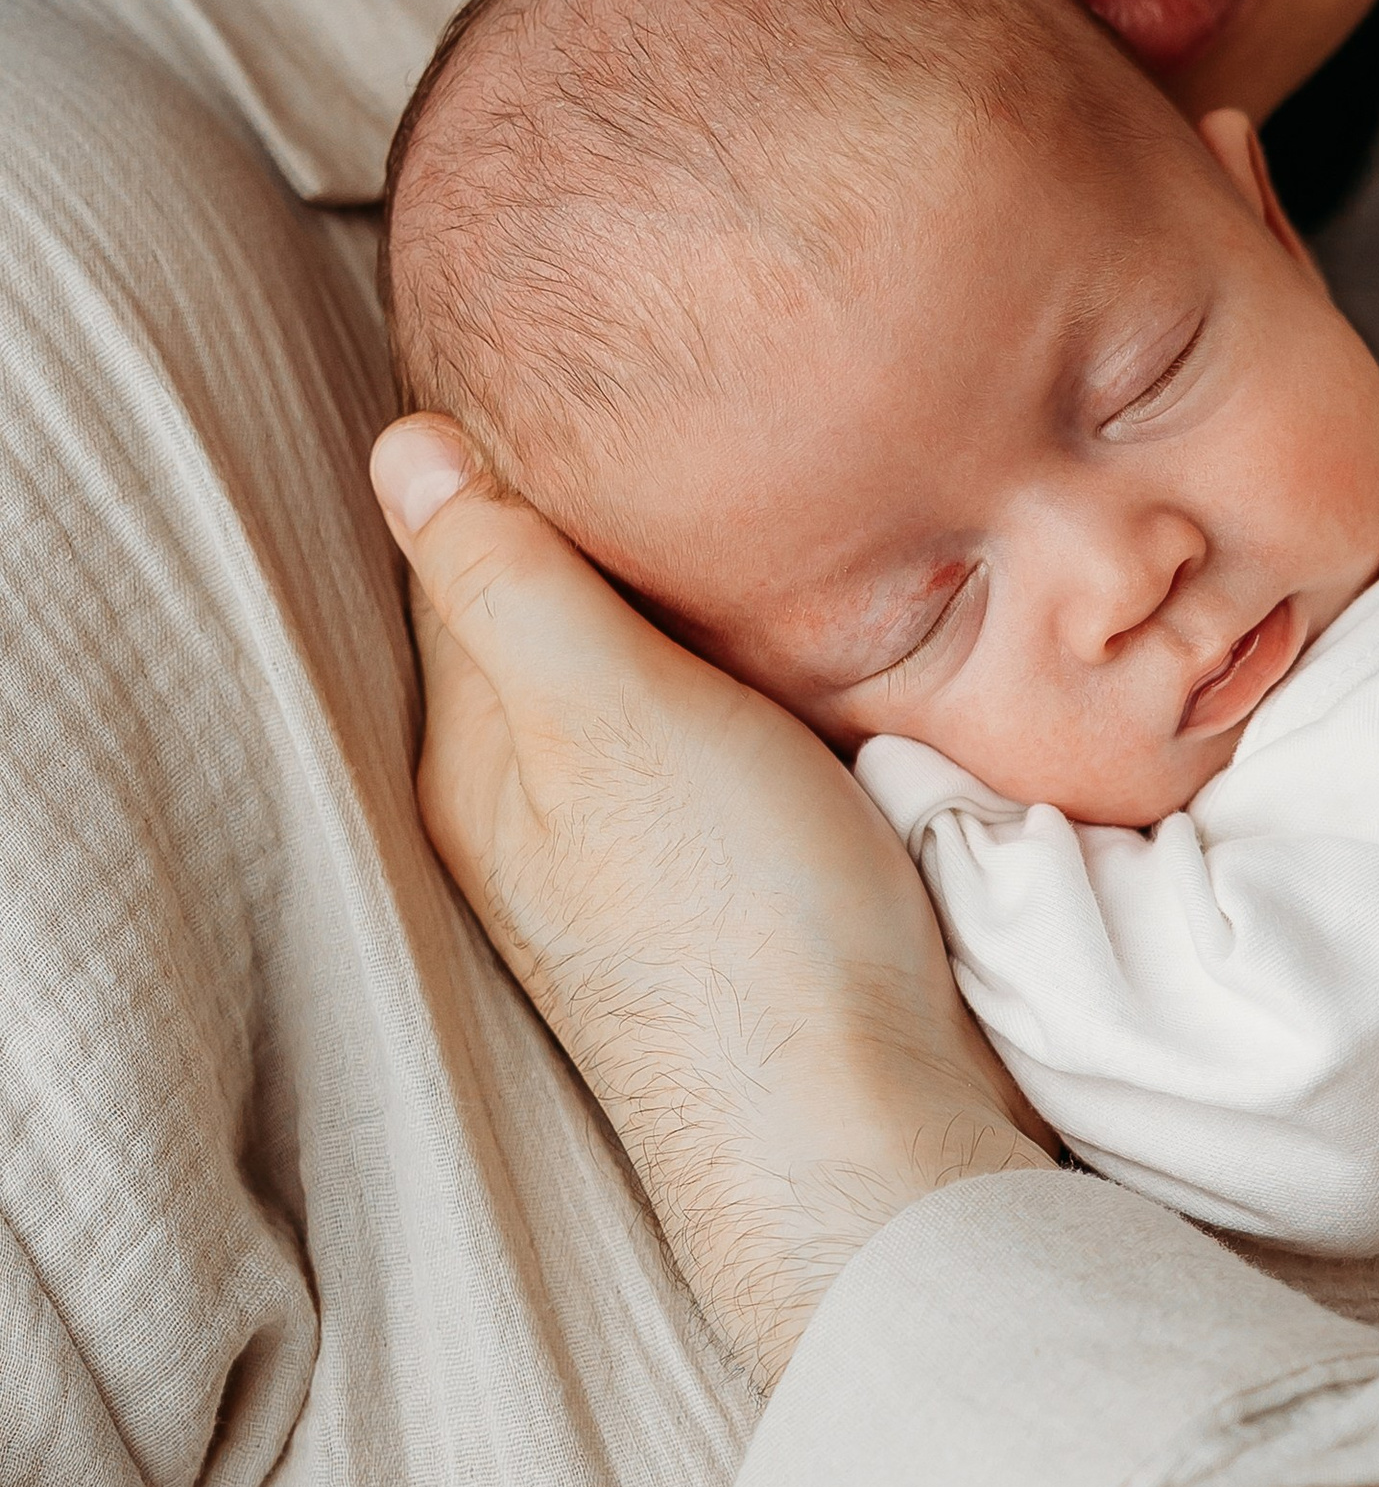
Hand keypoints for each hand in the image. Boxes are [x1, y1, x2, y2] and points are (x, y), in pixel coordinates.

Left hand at [373, 417, 1053, 1389]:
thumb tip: (404, 445)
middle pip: (560, 617)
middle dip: (612, 520)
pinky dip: (758, 671)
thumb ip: (513, 583)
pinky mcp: (738, 882)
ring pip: (647, 676)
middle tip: (699, 399)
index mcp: (477, 759)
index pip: (470, 561)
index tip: (600, 354)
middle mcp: (537, 806)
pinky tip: (814, 635)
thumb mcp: (608, 718)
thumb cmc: (735, 921)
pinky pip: (726, 734)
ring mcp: (639, 852)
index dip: (523, 453)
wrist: (866, 1133)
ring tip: (769, 494)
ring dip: (698, 598)